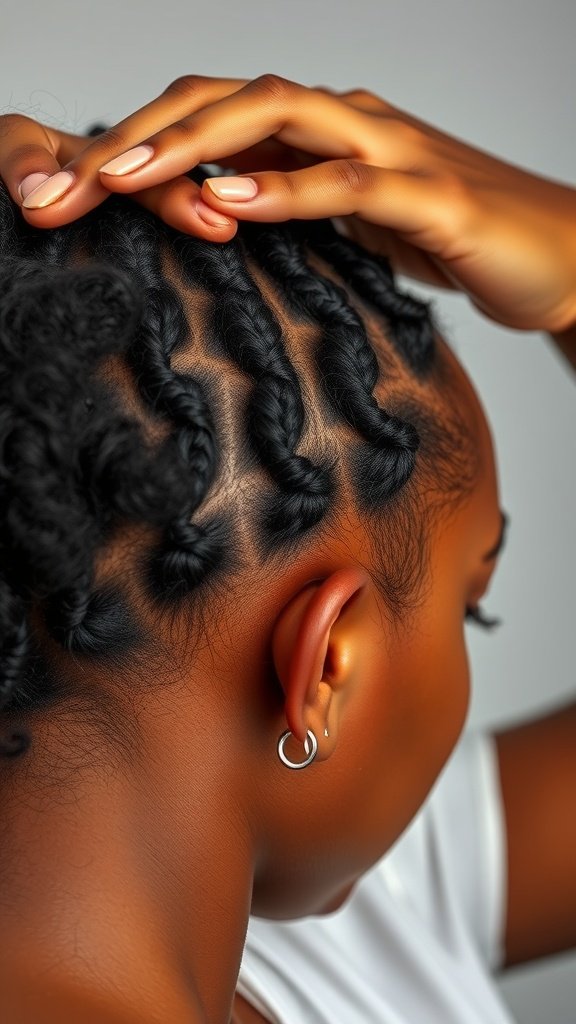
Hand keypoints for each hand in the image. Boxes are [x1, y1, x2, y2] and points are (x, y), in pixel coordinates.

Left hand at [3, 74, 575, 332]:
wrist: (560, 255)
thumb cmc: (460, 238)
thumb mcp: (360, 225)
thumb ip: (303, 207)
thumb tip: (232, 211)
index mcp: (333, 130)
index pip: (227, 112)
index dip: (155, 134)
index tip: (91, 178)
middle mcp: (355, 121)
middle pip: (237, 95)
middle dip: (152, 127)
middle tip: (84, 170)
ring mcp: (395, 150)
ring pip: (283, 117)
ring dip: (199, 142)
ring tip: (129, 171)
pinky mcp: (430, 195)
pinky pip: (348, 183)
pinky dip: (287, 189)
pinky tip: (232, 202)